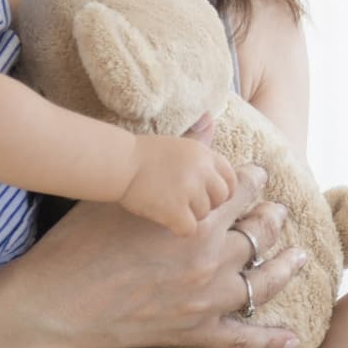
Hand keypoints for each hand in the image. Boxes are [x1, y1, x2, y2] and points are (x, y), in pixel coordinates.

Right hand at [0, 165, 307, 347]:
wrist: (51, 304)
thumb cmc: (78, 242)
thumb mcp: (128, 193)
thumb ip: (176, 154)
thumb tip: (208, 119)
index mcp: (196, 220)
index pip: (243, 190)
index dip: (253, 179)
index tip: (256, 176)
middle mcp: (210, 259)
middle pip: (260, 233)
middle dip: (271, 219)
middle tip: (277, 213)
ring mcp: (207, 299)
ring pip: (264, 281)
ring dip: (285, 267)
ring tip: (299, 257)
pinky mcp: (195, 331)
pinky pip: (244, 338)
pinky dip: (270, 339)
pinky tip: (293, 337)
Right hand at [120, 134, 235, 235]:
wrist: (118, 163)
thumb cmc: (143, 154)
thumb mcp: (177, 142)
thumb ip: (199, 137)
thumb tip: (210, 118)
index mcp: (204, 153)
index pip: (230, 178)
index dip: (221, 190)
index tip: (207, 195)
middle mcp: (202, 170)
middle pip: (221, 198)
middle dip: (206, 204)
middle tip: (184, 202)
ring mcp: (190, 190)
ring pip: (203, 214)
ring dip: (188, 215)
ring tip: (167, 204)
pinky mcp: (175, 209)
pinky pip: (189, 229)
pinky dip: (177, 228)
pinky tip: (165, 220)